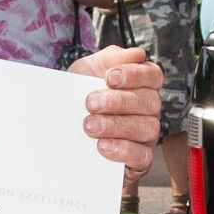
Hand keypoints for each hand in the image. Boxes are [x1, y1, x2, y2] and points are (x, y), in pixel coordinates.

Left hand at [66, 45, 161, 171]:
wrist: (61, 133)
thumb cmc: (79, 98)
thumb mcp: (86, 72)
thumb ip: (108, 59)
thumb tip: (136, 54)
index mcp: (141, 85)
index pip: (152, 75)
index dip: (135, 75)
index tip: (110, 77)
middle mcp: (149, 110)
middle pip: (150, 102)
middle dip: (119, 101)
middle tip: (91, 103)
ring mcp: (147, 135)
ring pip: (147, 128)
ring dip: (117, 126)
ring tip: (90, 126)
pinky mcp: (140, 160)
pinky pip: (142, 156)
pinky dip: (123, 151)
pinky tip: (102, 146)